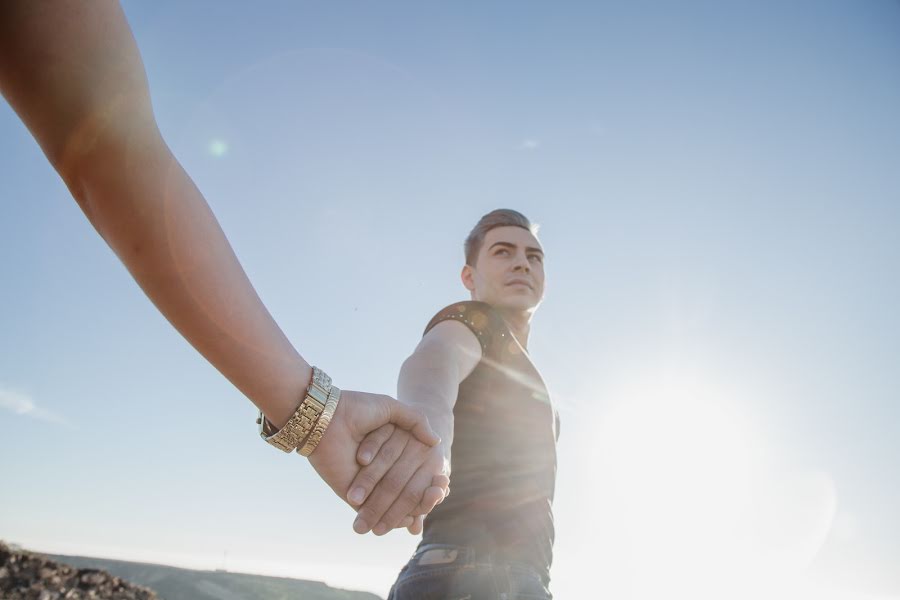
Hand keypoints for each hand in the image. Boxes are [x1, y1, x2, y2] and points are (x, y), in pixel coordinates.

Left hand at [307, 390, 442, 530]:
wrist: (328, 417)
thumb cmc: (358, 409)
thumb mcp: (392, 408)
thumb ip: (416, 420)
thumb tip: (437, 441)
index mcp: (387, 448)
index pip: (412, 470)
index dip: (428, 477)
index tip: (443, 482)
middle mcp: (377, 468)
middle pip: (403, 489)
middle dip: (421, 497)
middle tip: (439, 496)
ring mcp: (366, 483)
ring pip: (391, 503)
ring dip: (409, 510)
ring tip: (428, 510)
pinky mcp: (352, 495)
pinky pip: (373, 511)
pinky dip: (391, 518)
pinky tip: (408, 519)